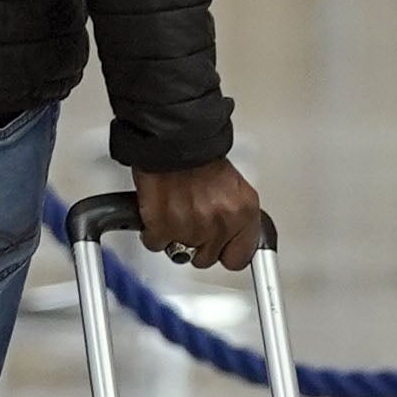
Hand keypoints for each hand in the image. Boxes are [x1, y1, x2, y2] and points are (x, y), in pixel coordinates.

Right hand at [132, 160, 266, 272]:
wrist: (173, 138)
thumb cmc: (199, 156)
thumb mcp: (233, 187)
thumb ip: (235, 217)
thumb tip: (232, 238)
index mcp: (244, 212)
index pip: (239, 257)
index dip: (225, 253)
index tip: (220, 251)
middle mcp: (221, 222)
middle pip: (206, 258)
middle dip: (196, 244)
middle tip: (190, 220)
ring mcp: (192, 228)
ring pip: (180, 253)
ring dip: (174, 236)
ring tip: (174, 211)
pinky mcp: (163, 227)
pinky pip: (156, 244)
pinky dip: (153, 231)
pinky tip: (158, 212)